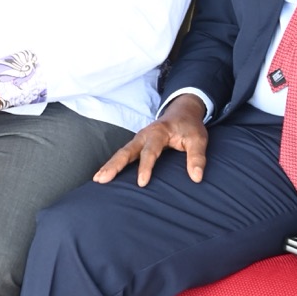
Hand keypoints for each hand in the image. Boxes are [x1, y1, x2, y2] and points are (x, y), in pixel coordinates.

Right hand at [94, 94, 208, 186]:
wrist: (182, 112)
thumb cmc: (189, 127)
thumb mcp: (198, 139)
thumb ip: (197, 157)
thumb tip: (196, 178)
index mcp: (158, 133)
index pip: (150, 151)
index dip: (146, 167)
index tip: (142, 183)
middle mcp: (144, 135)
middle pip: (126, 151)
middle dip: (114, 165)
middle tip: (102, 179)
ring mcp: (138, 140)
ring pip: (121, 153)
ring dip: (109, 165)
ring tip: (97, 179)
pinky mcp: (137, 145)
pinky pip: (123, 154)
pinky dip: (112, 164)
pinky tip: (103, 175)